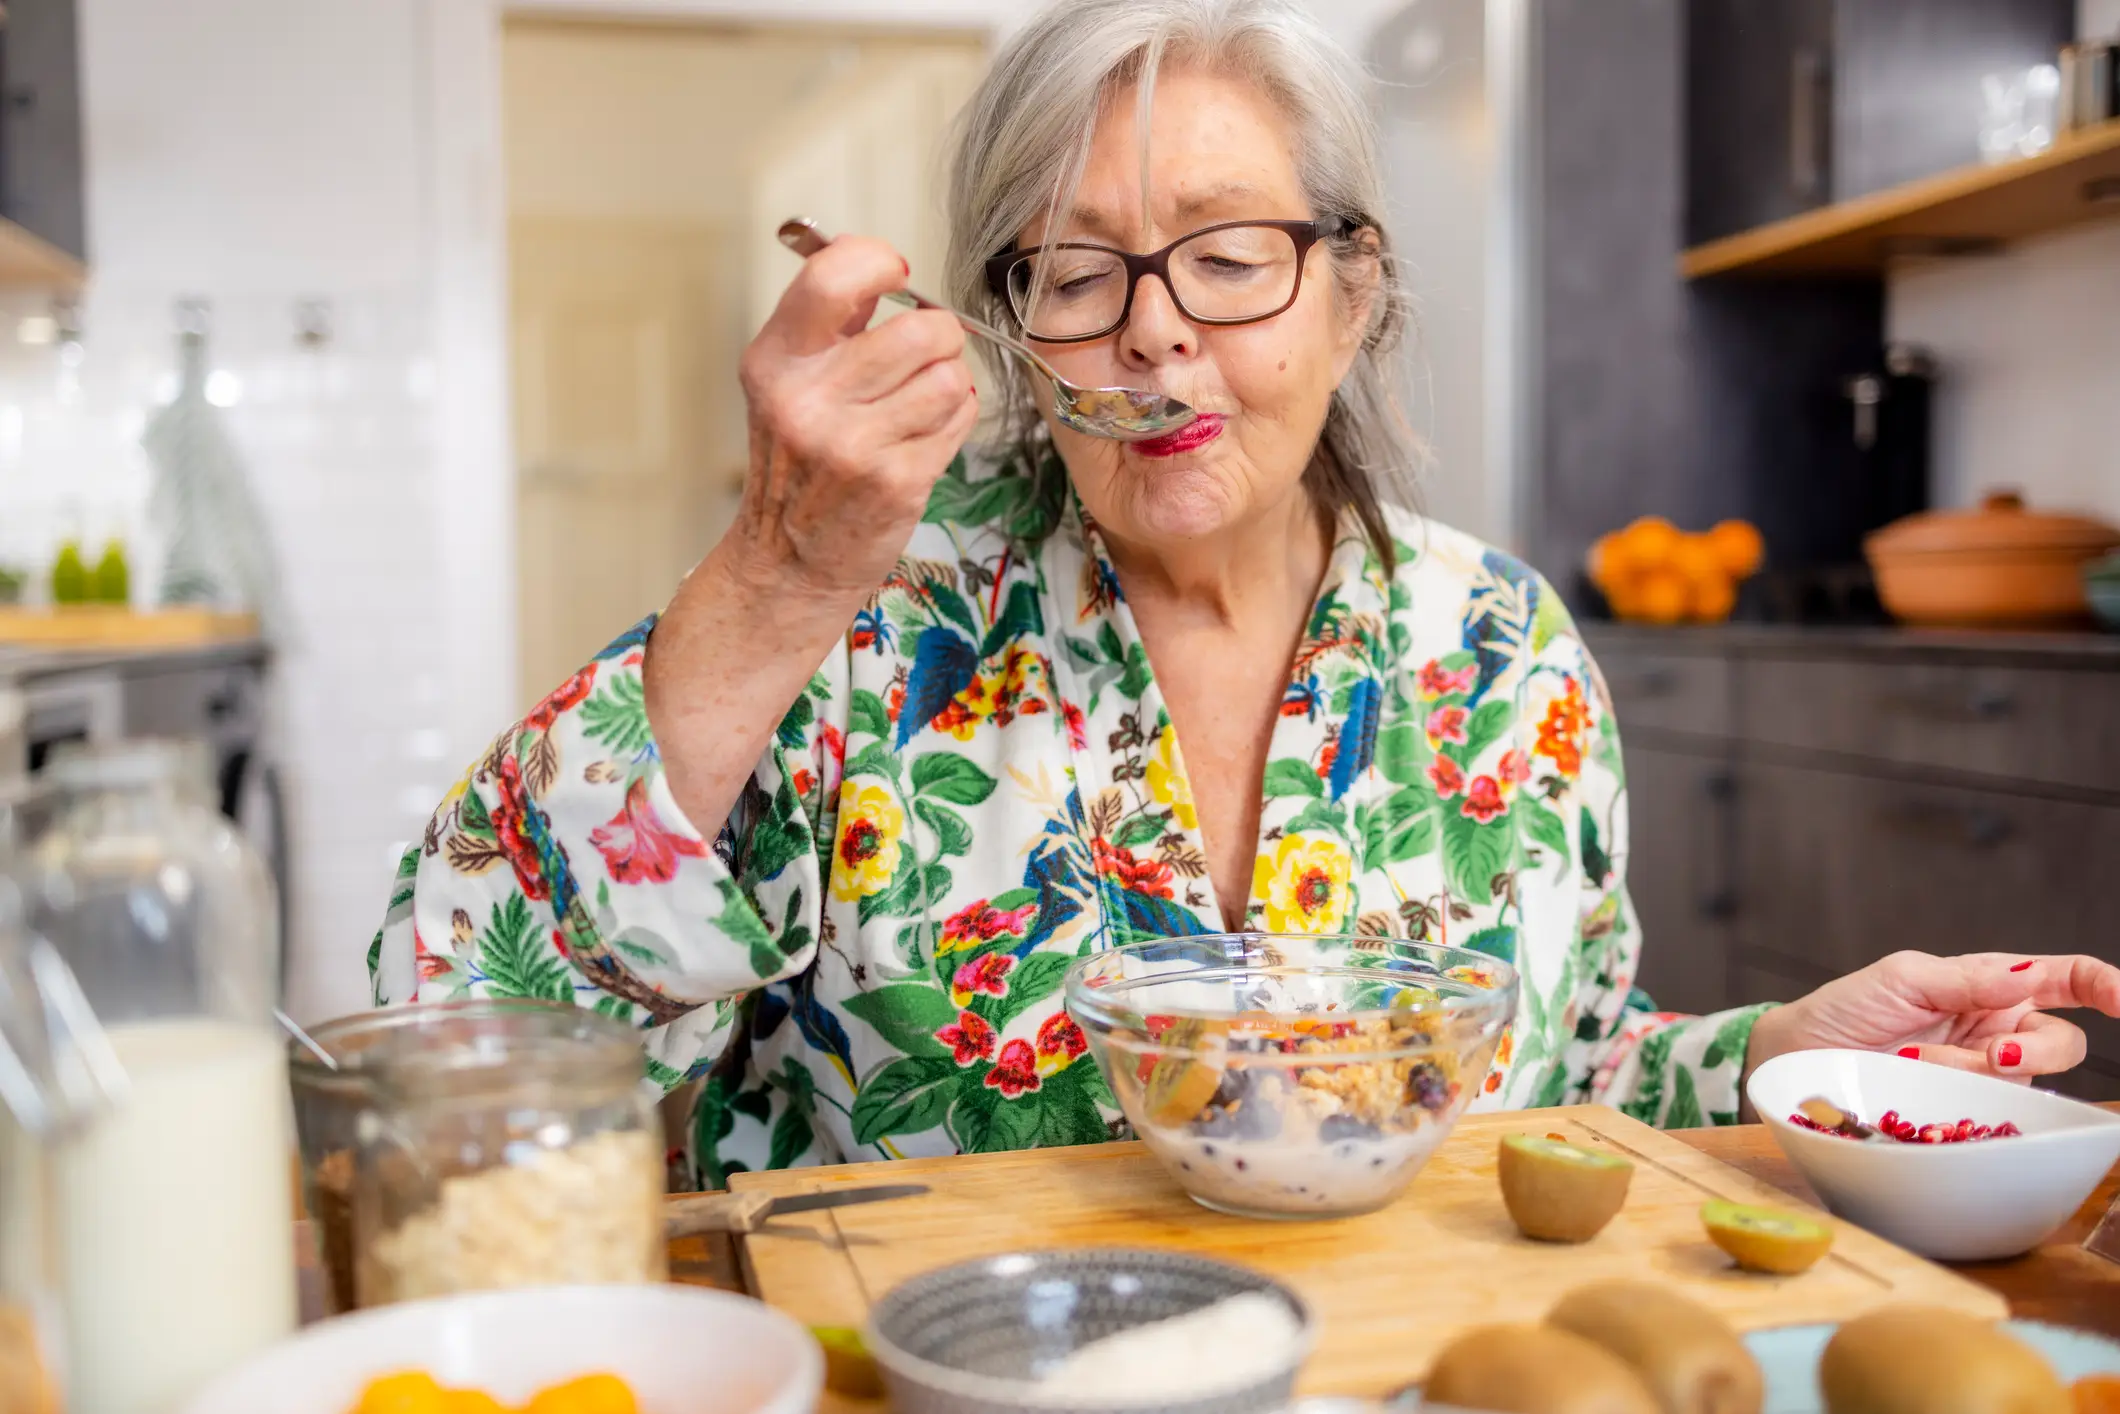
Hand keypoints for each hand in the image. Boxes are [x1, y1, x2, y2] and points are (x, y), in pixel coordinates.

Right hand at [643, 237, 975, 839]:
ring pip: (951, 376)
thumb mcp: (788, 386)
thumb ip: (829, 325)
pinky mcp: (896, 482)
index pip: (834, 275)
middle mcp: (808, 400)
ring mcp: (853, 445)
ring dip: (950, 385)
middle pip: (921, 329)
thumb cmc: (798, 468)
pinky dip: (954, 423)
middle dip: (939, 338)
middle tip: (926, 356)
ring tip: (921, 406)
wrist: (787, 563)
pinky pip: (959, 420)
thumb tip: (879, 265)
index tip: (894, 276)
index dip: (878, 261)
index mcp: (776, 362)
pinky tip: (924, 439)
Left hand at [1747, 950, 2119, 1083]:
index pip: (2065, 980)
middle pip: (2061, 1044)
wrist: (1800, 1057)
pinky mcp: (1964, 1110)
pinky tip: (1921, 1083)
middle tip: (1991, 1056)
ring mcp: (1982, 1074)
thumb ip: (1967, 979)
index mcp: (1989, 984)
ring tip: (1917, 1063)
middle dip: (2034, 1053)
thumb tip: (2030, 975)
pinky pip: (1991, 1110)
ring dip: (1975, 1073)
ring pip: (2026, 1082)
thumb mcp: (1902, 978)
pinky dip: (1960, 1098)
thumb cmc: (1847, 1009)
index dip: (2107, 987)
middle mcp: (1996, 1030)